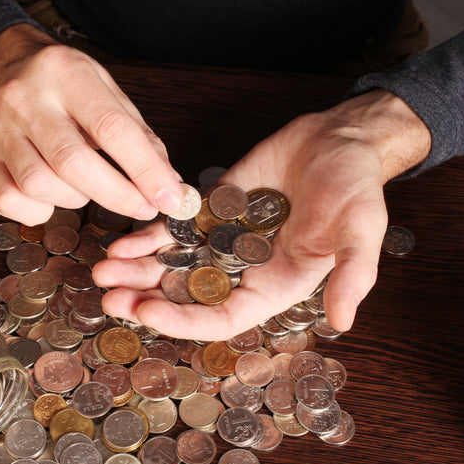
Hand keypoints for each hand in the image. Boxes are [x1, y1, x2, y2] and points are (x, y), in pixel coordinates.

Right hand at [0, 24, 183, 224]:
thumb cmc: (66, 86)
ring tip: (88, 187)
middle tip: (142, 206)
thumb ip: (141, 138)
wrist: (6, 68)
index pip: (112, 128)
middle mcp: (26, 98)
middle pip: (73, 162)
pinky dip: (40, 211)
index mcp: (66, 73)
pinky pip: (10, 202)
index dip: (145, 169)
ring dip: (76, 199)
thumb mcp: (109, 94)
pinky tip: (54, 196)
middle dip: (117, 195)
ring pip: (40, 184)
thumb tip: (169, 186)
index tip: (169, 197)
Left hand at [92, 90, 430, 339]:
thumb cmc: (357, 189)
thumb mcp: (361, 232)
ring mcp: (224, 240)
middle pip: (187, 296)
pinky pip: (175, 228)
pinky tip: (123, 240)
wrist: (340, 140)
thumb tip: (344, 322)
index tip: (148, 313)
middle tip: (109, 296)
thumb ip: (351, 276)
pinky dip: (149, 235)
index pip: (222, 317)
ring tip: (103, 270)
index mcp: (275, 286)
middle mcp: (244, 270)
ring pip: (173, 263)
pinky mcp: (212, 210)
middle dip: (147, 299)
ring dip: (138, 271)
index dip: (184, 320)